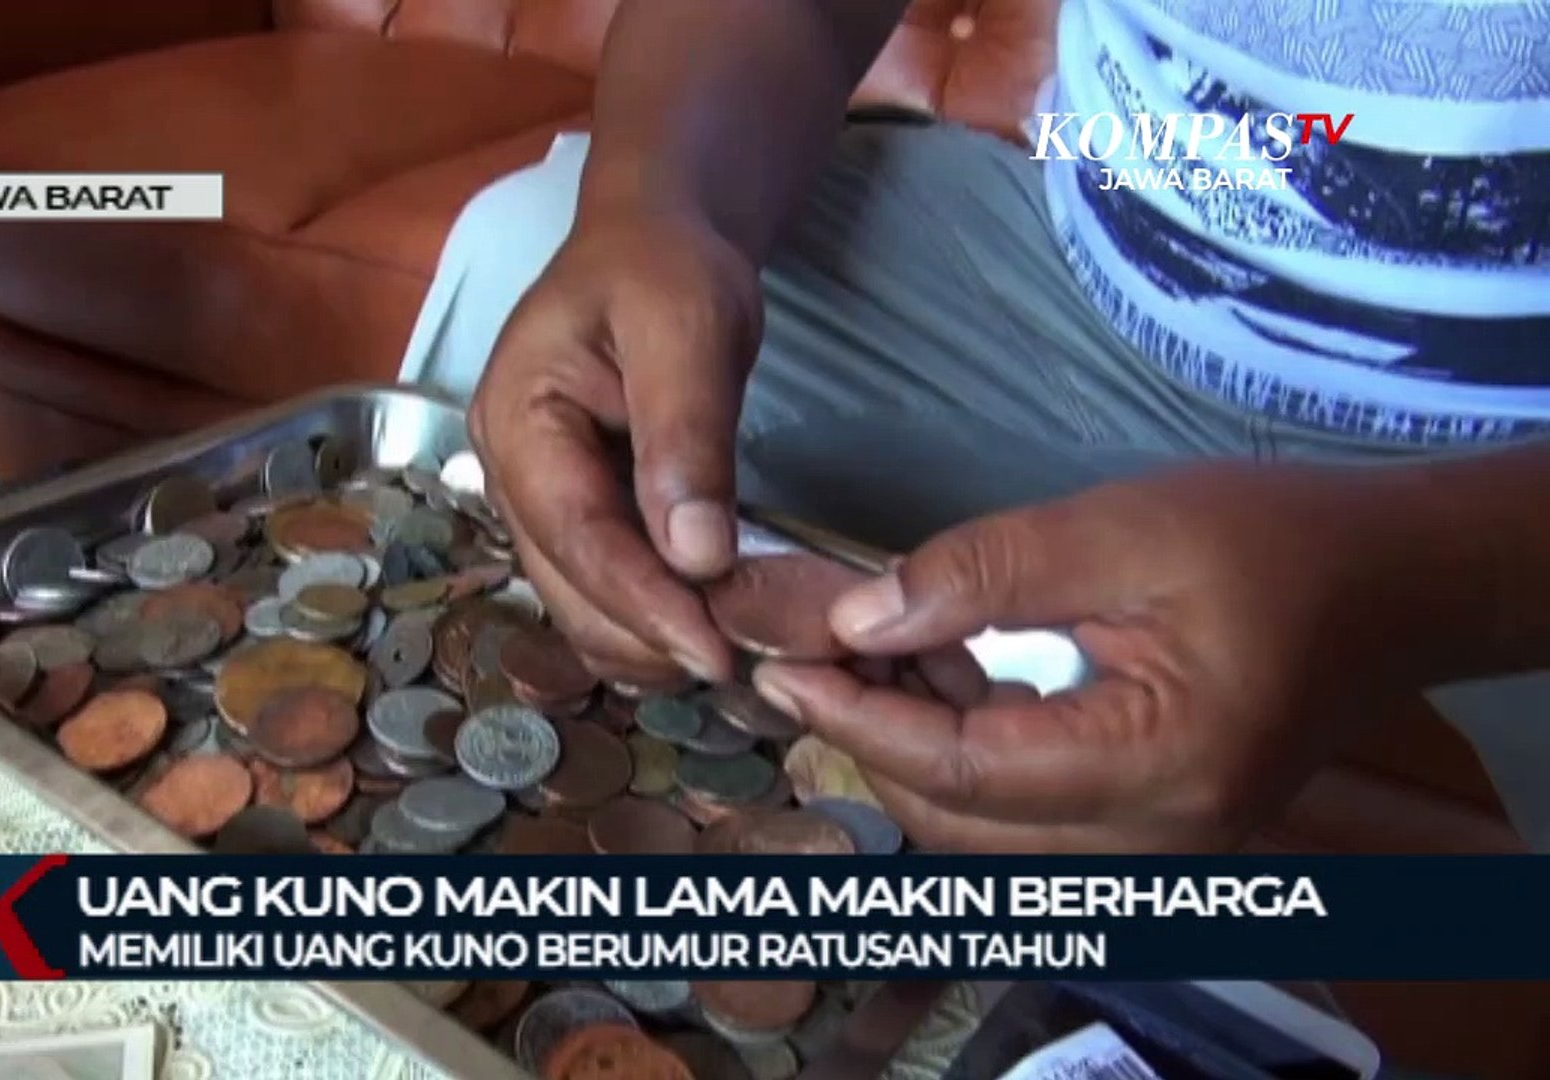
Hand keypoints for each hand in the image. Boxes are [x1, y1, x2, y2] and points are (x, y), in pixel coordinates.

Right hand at [469, 210, 758, 684]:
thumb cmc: (664, 265)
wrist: (655, 240)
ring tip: (739, 644)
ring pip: (584, 606)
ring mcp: (538, 500)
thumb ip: (685, 436)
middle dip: (652, 636)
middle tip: (750, 657)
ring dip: (653, 639)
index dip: (646, 606)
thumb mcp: (685, 326)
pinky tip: (711, 621)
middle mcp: (511, 474)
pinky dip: (654, 619)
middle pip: (571, 590)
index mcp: (518, 421)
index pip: (578, 539)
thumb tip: (696, 554)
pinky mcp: (575, 513)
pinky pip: (604, 589)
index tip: (716, 653)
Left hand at [752, 462, 1418, 852]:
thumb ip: (990, 571)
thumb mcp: (1129, 529)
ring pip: (986, 825)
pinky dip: (964, 750)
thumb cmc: (1282, 540)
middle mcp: (1153, 838)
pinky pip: (1028, 809)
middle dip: (870, 739)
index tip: (782, 669)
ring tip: (860, 651)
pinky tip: (935, 669)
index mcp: (1157, 769)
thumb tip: (861, 615)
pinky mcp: (1150, 821)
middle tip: (804, 656)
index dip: (859, 721)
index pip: (962, 772)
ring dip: (911, 745)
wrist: (1399, 581)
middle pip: (961, 819)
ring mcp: (1155, 843)